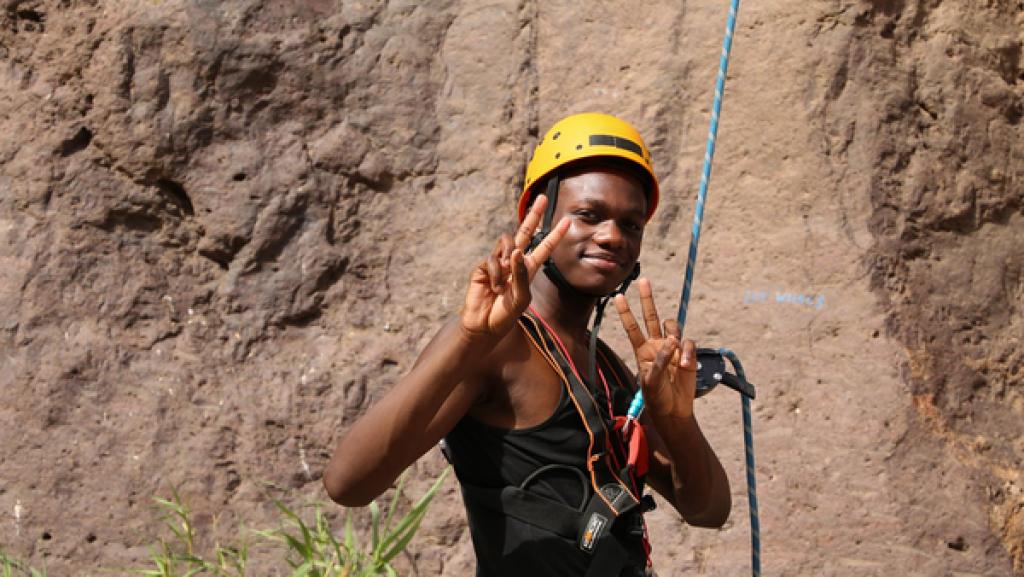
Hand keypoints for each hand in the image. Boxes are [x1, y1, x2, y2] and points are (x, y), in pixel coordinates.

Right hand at [460, 196, 569, 338]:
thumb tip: (515, 251)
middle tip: (542, 197)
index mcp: (529, 269)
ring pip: (507, 242)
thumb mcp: (521, 298)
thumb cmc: (505, 315)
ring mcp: (499, 262)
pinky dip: (496, 274)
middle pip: (525, 232)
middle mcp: (514, 262)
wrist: (484, 326)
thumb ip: (521, 274)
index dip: (555, 234)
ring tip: (504, 281)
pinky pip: (492, 259)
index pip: (544, 247)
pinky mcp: (484, 266)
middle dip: (534, 215)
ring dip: (508, 259)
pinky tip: (494, 288)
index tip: (567, 221)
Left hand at [614, 279, 696, 418]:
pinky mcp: (687, 353)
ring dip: (673, 332)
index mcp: (642, 350)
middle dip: (647, 298)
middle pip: (650, 316)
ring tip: (674, 350)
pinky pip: (689, 343)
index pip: (632, 327)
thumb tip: (673, 340)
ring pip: (672, 325)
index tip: (618, 296)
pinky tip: (684, 365)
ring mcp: (672, 347)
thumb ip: (660, 360)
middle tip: (643, 281)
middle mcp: (656, 344)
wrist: (674, 409)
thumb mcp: (651, 381)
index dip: (626, 312)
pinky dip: (687, 352)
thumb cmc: (657, 396)